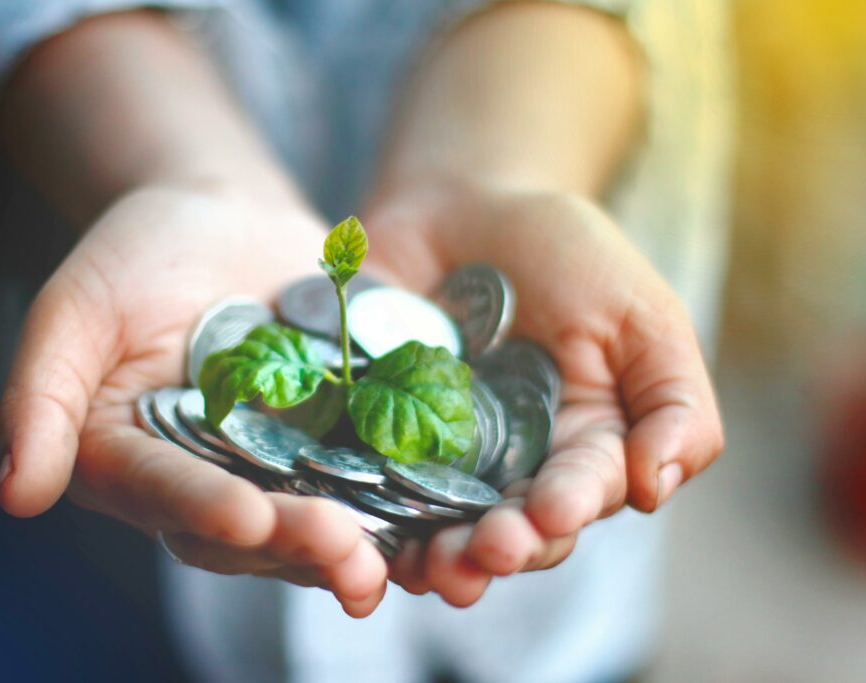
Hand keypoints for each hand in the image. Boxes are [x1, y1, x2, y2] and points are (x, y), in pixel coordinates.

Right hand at [0, 187, 387, 616]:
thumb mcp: (76, 308)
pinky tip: (439, 522)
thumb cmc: (134, 254)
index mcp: (133, 463)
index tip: (246, 518)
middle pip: (248, 532)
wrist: (222, 216)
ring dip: (353, 549)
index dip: (203, 509)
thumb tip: (17, 494)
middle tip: (343, 551)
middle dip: (295, 543)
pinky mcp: (337, 447)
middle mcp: (204, 484)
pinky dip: (401, 509)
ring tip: (390, 560)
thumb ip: (40, 395)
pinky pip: (368, 486)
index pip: (164, 494)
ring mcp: (275, 471)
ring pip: (312, 525)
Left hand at [364, 181, 723, 605]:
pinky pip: (368, 489)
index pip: (580, 494)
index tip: (551, 510)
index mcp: (582, 450)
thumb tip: (655, 488)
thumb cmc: (565, 256)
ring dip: (437, 557)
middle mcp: (513, 472)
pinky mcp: (375, 441)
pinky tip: (365, 536)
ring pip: (439, 529)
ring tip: (431, 565)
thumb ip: (673, 401)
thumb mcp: (640, 314)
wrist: (463, 206)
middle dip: (501, 548)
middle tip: (486, 551)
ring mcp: (440, 461)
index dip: (567, 508)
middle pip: (510, 532)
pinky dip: (368, 520)